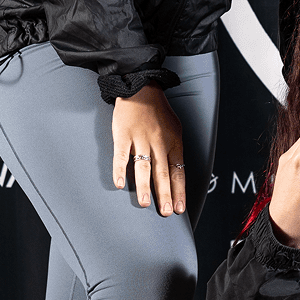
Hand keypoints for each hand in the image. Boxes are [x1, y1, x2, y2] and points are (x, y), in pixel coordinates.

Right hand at [112, 85, 186, 215]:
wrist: (140, 88)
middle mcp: (158, 142)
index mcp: (173, 142)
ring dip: (144, 186)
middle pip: (163, 171)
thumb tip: (177, 173)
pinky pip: (121, 155)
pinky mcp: (123, 135)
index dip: (179, 190)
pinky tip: (120, 184)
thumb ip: (174, 150)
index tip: (179, 208)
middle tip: (166, 212)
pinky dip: (120, 170)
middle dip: (165, 193)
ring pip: (143, 166)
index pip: (178, 171)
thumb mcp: (174, 129)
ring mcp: (140, 138)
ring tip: (144, 204)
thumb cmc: (158, 112)